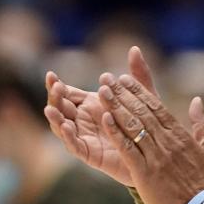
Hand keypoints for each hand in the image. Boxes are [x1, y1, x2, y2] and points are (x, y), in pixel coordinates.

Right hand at [44, 46, 157, 186]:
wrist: (152, 155)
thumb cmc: (146, 124)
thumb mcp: (144, 97)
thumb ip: (138, 75)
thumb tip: (134, 48)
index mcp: (91, 104)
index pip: (67, 92)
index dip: (57, 85)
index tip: (51, 75)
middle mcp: (83, 120)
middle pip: (61, 107)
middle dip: (55, 97)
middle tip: (56, 87)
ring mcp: (84, 137)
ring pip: (62, 127)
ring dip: (55, 118)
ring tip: (51, 107)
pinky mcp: (89, 154)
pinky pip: (75, 145)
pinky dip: (69, 136)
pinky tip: (67, 126)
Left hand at [94, 69, 203, 203]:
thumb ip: (202, 125)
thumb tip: (197, 101)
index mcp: (181, 136)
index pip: (157, 107)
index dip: (139, 91)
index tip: (125, 78)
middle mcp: (167, 142)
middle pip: (142, 112)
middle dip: (123, 94)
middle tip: (107, 78)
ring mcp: (156, 157)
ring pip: (133, 126)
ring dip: (116, 107)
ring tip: (102, 91)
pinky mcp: (145, 172)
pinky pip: (128, 149)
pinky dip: (116, 133)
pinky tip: (104, 119)